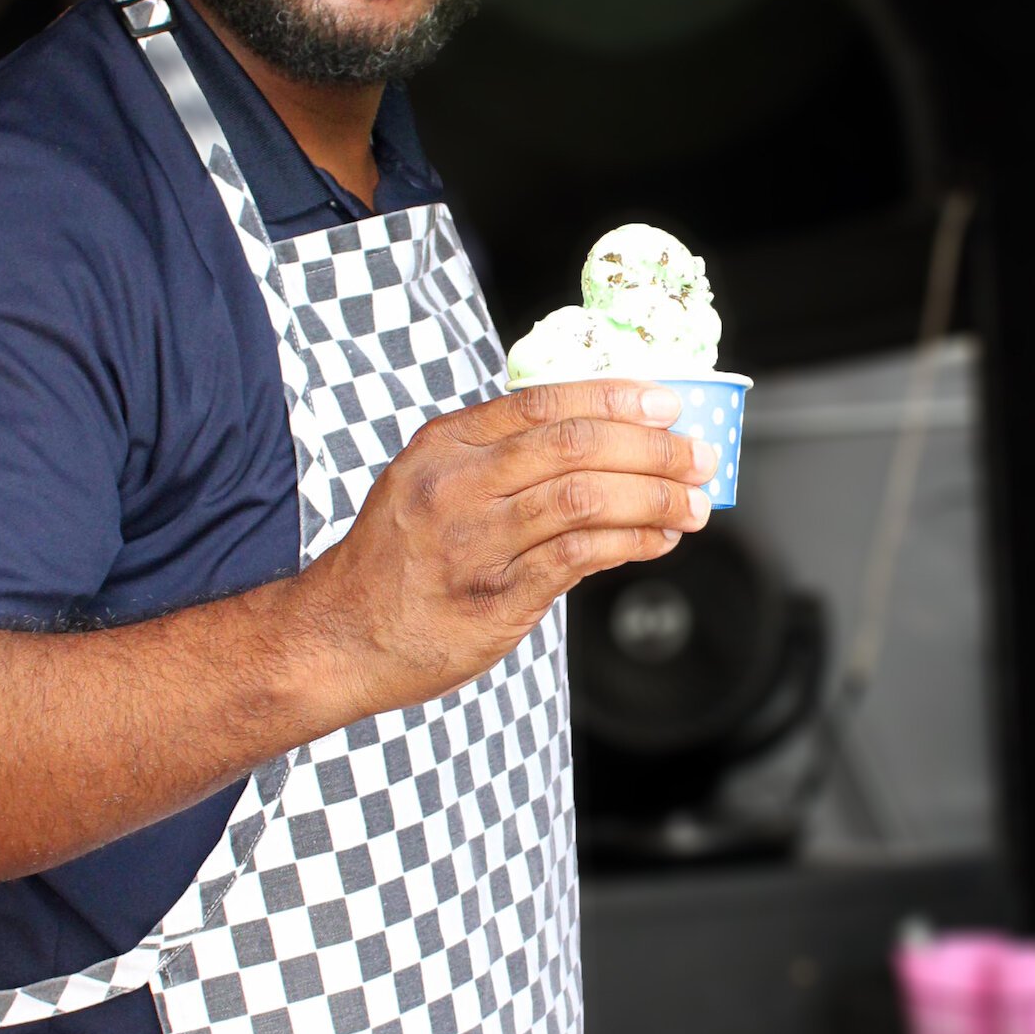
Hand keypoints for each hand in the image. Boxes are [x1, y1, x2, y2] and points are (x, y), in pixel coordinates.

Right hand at [308, 380, 716, 711]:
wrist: (338, 636)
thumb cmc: (399, 556)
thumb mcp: (432, 481)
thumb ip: (505, 458)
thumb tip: (609, 442)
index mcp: (446, 443)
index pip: (545, 401)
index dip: (617, 397)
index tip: (667, 403)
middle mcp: (457, 485)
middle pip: (574, 444)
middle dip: (652, 448)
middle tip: (696, 456)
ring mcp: (474, 542)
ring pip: (584, 497)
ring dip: (653, 496)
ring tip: (691, 503)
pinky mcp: (494, 598)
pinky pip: (579, 557)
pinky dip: (631, 541)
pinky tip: (659, 538)